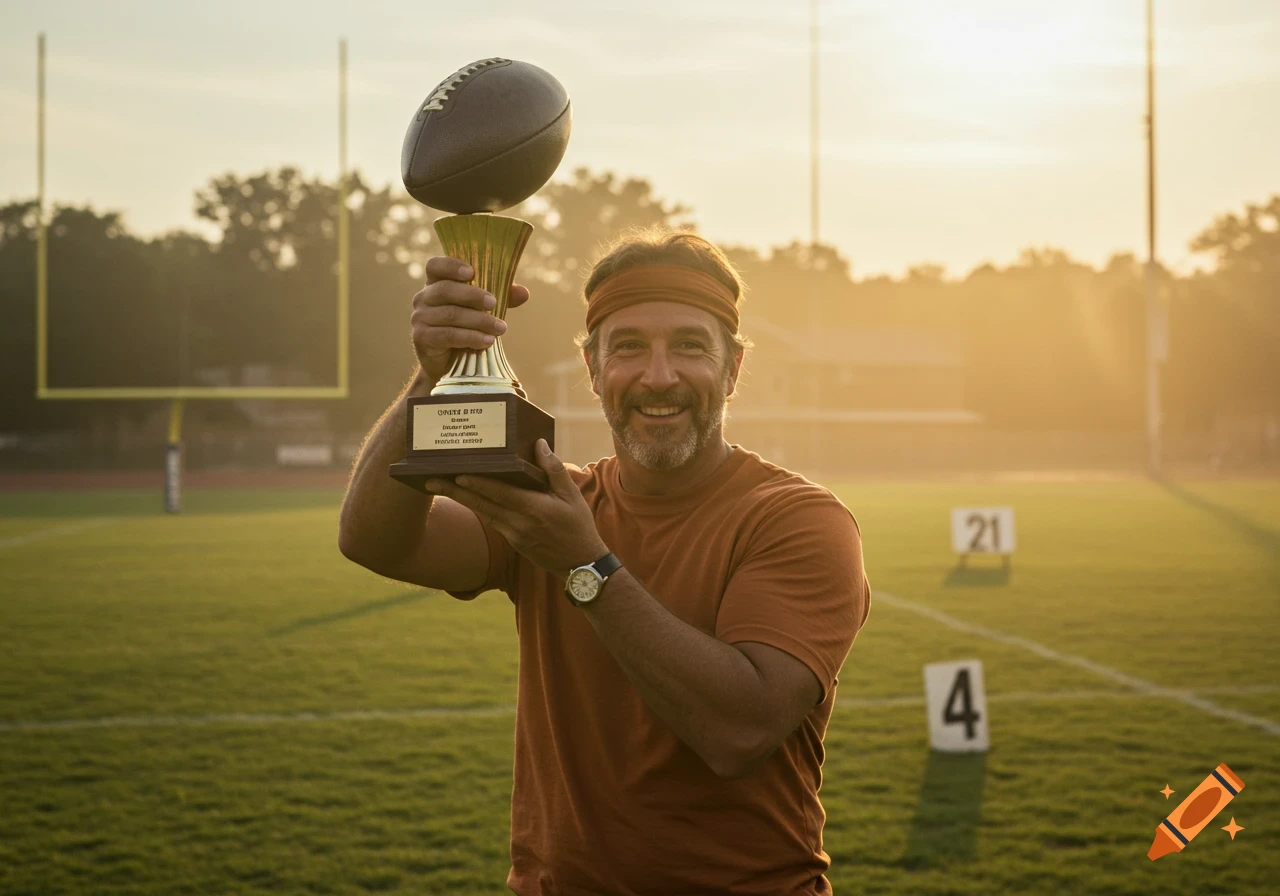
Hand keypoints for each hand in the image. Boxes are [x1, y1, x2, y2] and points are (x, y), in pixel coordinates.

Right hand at [411, 256, 530, 382]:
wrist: (449, 363)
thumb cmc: (467, 328)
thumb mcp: (484, 309)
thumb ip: (502, 297)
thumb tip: (524, 293)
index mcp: (436, 283)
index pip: (435, 266)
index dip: (451, 265)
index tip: (472, 272)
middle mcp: (423, 298)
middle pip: (445, 290)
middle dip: (473, 295)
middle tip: (494, 303)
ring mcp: (419, 318)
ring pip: (450, 315)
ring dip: (478, 321)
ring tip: (500, 328)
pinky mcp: (421, 338)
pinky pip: (447, 335)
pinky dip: (470, 338)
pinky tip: (487, 341)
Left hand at [423, 440, 607, 575]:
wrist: (579, 565)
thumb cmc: (578, 526)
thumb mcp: (572, 496)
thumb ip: (553, 469)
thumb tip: (539, 444)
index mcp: (533, 509)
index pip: (499, 493)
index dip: (477, 483)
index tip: (457, 474)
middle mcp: (518, 523)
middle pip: (481, 504)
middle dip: (454, 491)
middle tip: (429, 479)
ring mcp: (512, 534)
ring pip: (482, 512)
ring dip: (460, 499)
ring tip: (439, 485)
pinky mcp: (511, 541)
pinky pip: (490, 520)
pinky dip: (476, 507)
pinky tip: (465, 497)